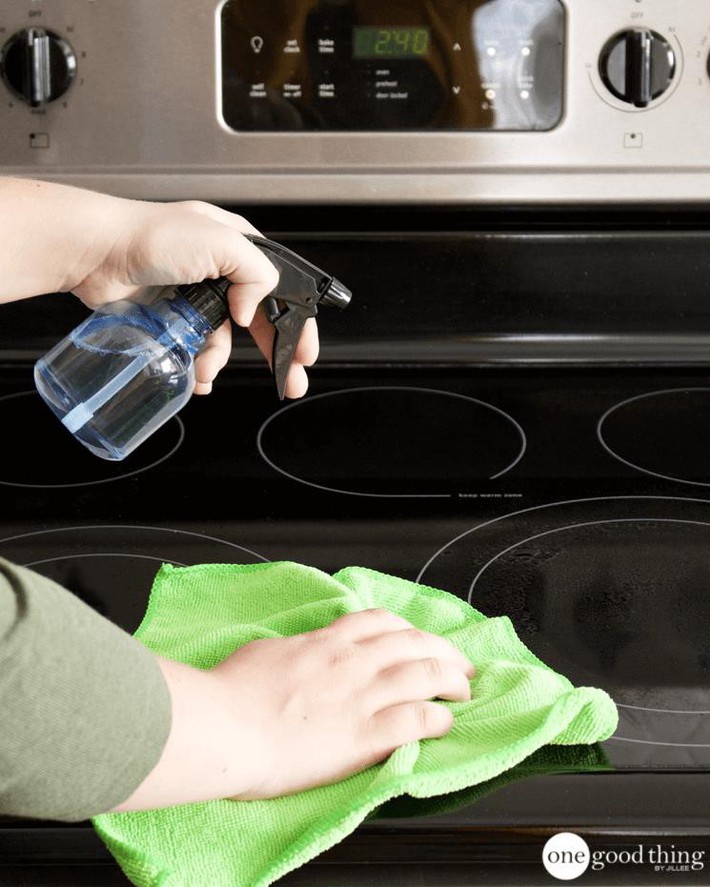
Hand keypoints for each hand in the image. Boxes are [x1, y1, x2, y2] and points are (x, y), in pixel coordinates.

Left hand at [0, 178, 317, 397]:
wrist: (98, 253)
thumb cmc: (150, 237)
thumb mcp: (220, 242)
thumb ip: (254, 273)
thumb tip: (252, 309)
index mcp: (238, 248)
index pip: (280, 289)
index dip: (296, 323)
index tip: (305, 352)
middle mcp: (219, 272)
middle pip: (259, 320)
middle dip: (276, 353)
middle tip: (290, 381)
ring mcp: (194, 296)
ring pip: (224, 340)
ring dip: (220, 361)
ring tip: (208, 372)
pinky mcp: (171, 316)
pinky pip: (195, 348)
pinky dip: (197, 364)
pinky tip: (195, 374)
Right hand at [214, 608, 474, 798]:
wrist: (224, 728)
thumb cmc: (229, 693)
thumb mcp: (262, 654)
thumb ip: (291, 652)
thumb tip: (295, 653)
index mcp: (326, 642)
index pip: (379, 622)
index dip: (408, 629)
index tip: (419, 639)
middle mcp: (351, 662)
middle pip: (414, 643)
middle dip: (444, 651)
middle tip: (459, 663)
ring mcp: (361, 696)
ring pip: (425, 675)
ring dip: (452, 681)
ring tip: (464, 690)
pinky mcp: (365, 736)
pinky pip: (417, 720)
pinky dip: (439, 719)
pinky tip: (446, 723)